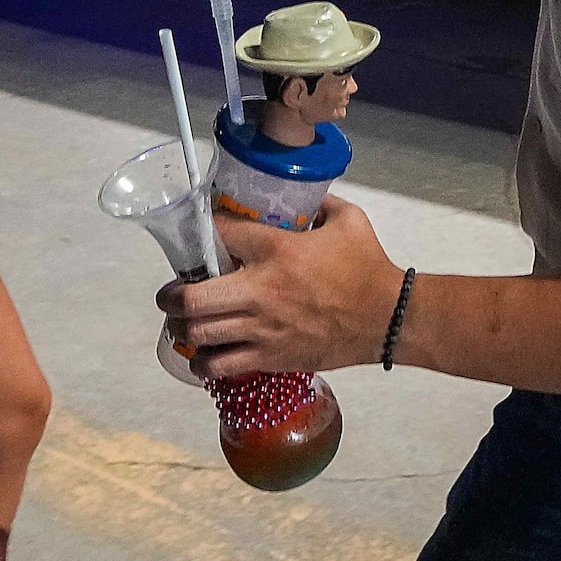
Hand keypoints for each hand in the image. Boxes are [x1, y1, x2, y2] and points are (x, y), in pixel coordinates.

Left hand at [159, 199, 405, 380]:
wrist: (389, 318)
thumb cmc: (368, 268)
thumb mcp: (347, 220)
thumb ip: (319, 203)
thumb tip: (303, 193)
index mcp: (277, 250)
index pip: (219, 233)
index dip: (204, 229)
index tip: (202, 232)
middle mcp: (261, 291)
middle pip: (190, 299)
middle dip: (171, 297)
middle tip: (171, 295)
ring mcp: (263, 329)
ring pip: (199, 335)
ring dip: (183, 330)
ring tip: (185, 325)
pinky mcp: (271, 357)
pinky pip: (222, 367)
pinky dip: (206, 363)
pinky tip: (207, 355)